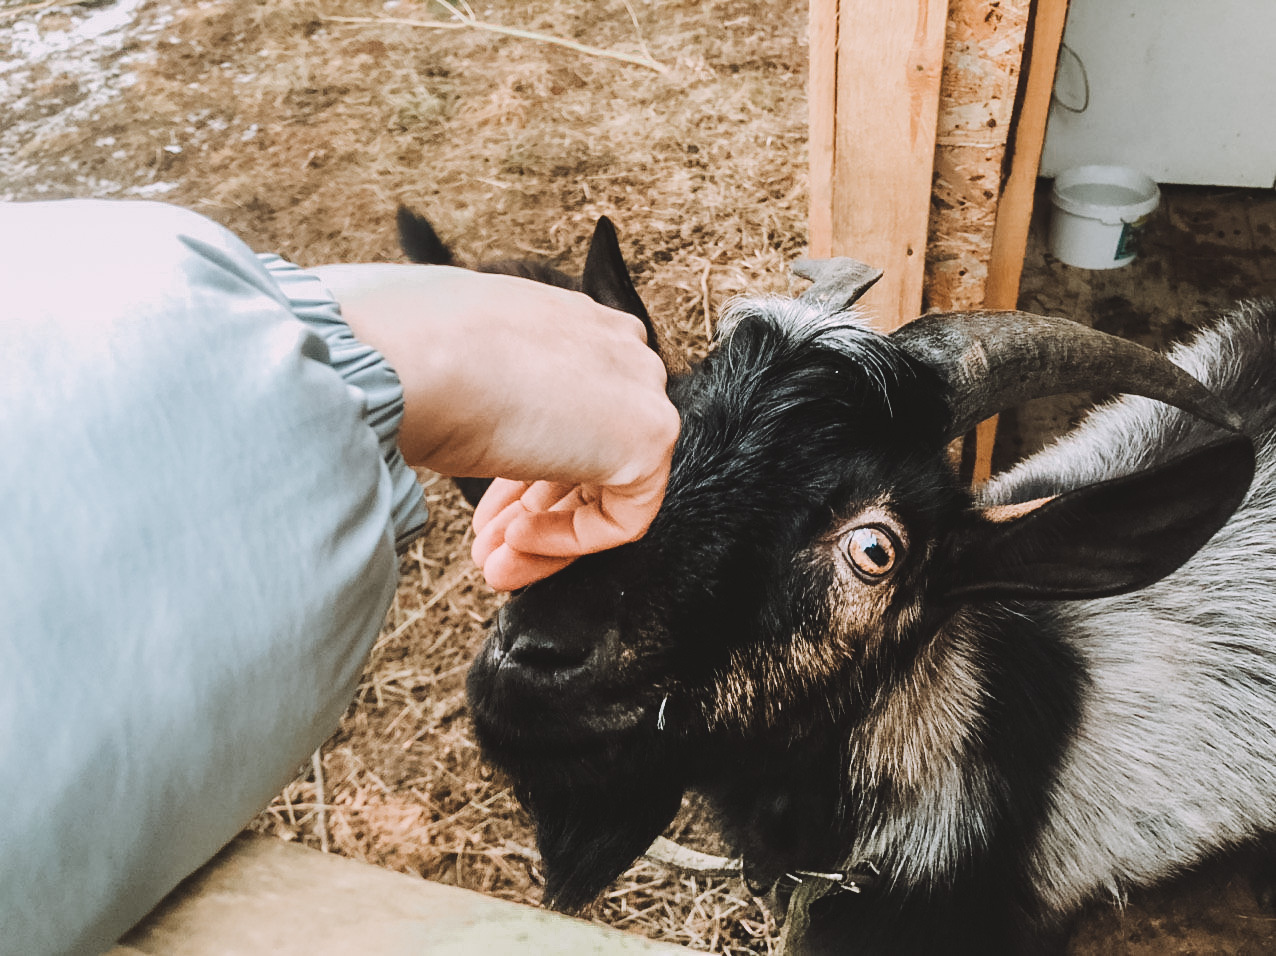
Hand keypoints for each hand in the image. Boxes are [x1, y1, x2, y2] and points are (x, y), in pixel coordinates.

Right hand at [311, 263, 678, 589]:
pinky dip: (569, 540)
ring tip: (492, 563)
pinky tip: (515, 540)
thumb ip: (476, 391)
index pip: (565, 405)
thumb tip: (462, 421)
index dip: (521, 469)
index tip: (484, 508)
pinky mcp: (650, 435)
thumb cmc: (400, 358)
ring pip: (605, 485)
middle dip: (530, 507)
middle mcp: (609, 344)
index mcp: (563, 320)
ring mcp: (638, 386)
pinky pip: (622, 513)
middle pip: (586, 447)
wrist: (404, 361)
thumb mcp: (441, 369)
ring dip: (543, 533)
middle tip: (486, 545)